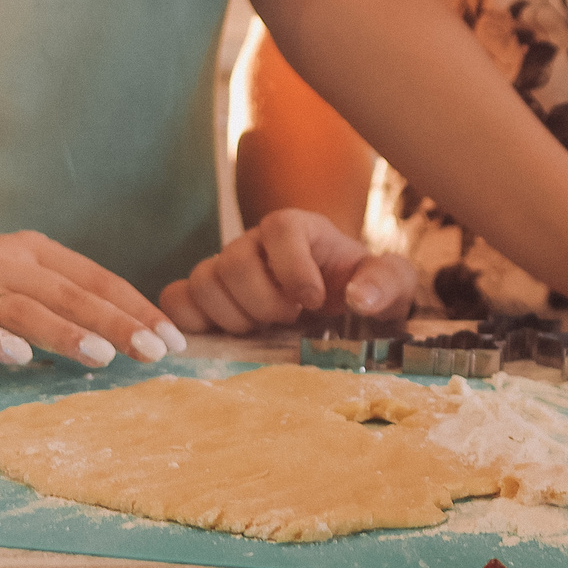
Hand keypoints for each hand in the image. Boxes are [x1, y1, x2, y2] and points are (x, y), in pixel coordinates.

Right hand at [0, 228, 185, 368]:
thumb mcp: (13, 278)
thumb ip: (58, 300)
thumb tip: (116, 336)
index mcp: (36, 252)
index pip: (99, 279)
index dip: (138, 308)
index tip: (173, 338)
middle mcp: (11, 264)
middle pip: (75, 294)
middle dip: (121, 324)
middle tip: (158, 351)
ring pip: (32, 310)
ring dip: (70, 333)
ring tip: (105, 358)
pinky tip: (21, 358)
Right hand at [160, 207, 417, 333]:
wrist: (342, 308)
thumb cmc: (364, 290)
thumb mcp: (391, 285)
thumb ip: (385, 283)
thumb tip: (358, 298)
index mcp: (297, 228)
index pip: (279, 230)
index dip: (291, 267)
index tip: (312, 302)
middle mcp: (253, 242)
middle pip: (234, 262)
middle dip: (262, 301)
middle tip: (289, 320)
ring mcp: (224, 267)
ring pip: (202, 281)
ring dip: (231, 316)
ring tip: (262, 330)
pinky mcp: (204, 296)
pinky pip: (176, 299)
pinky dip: (190, 322)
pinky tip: (224, 339)